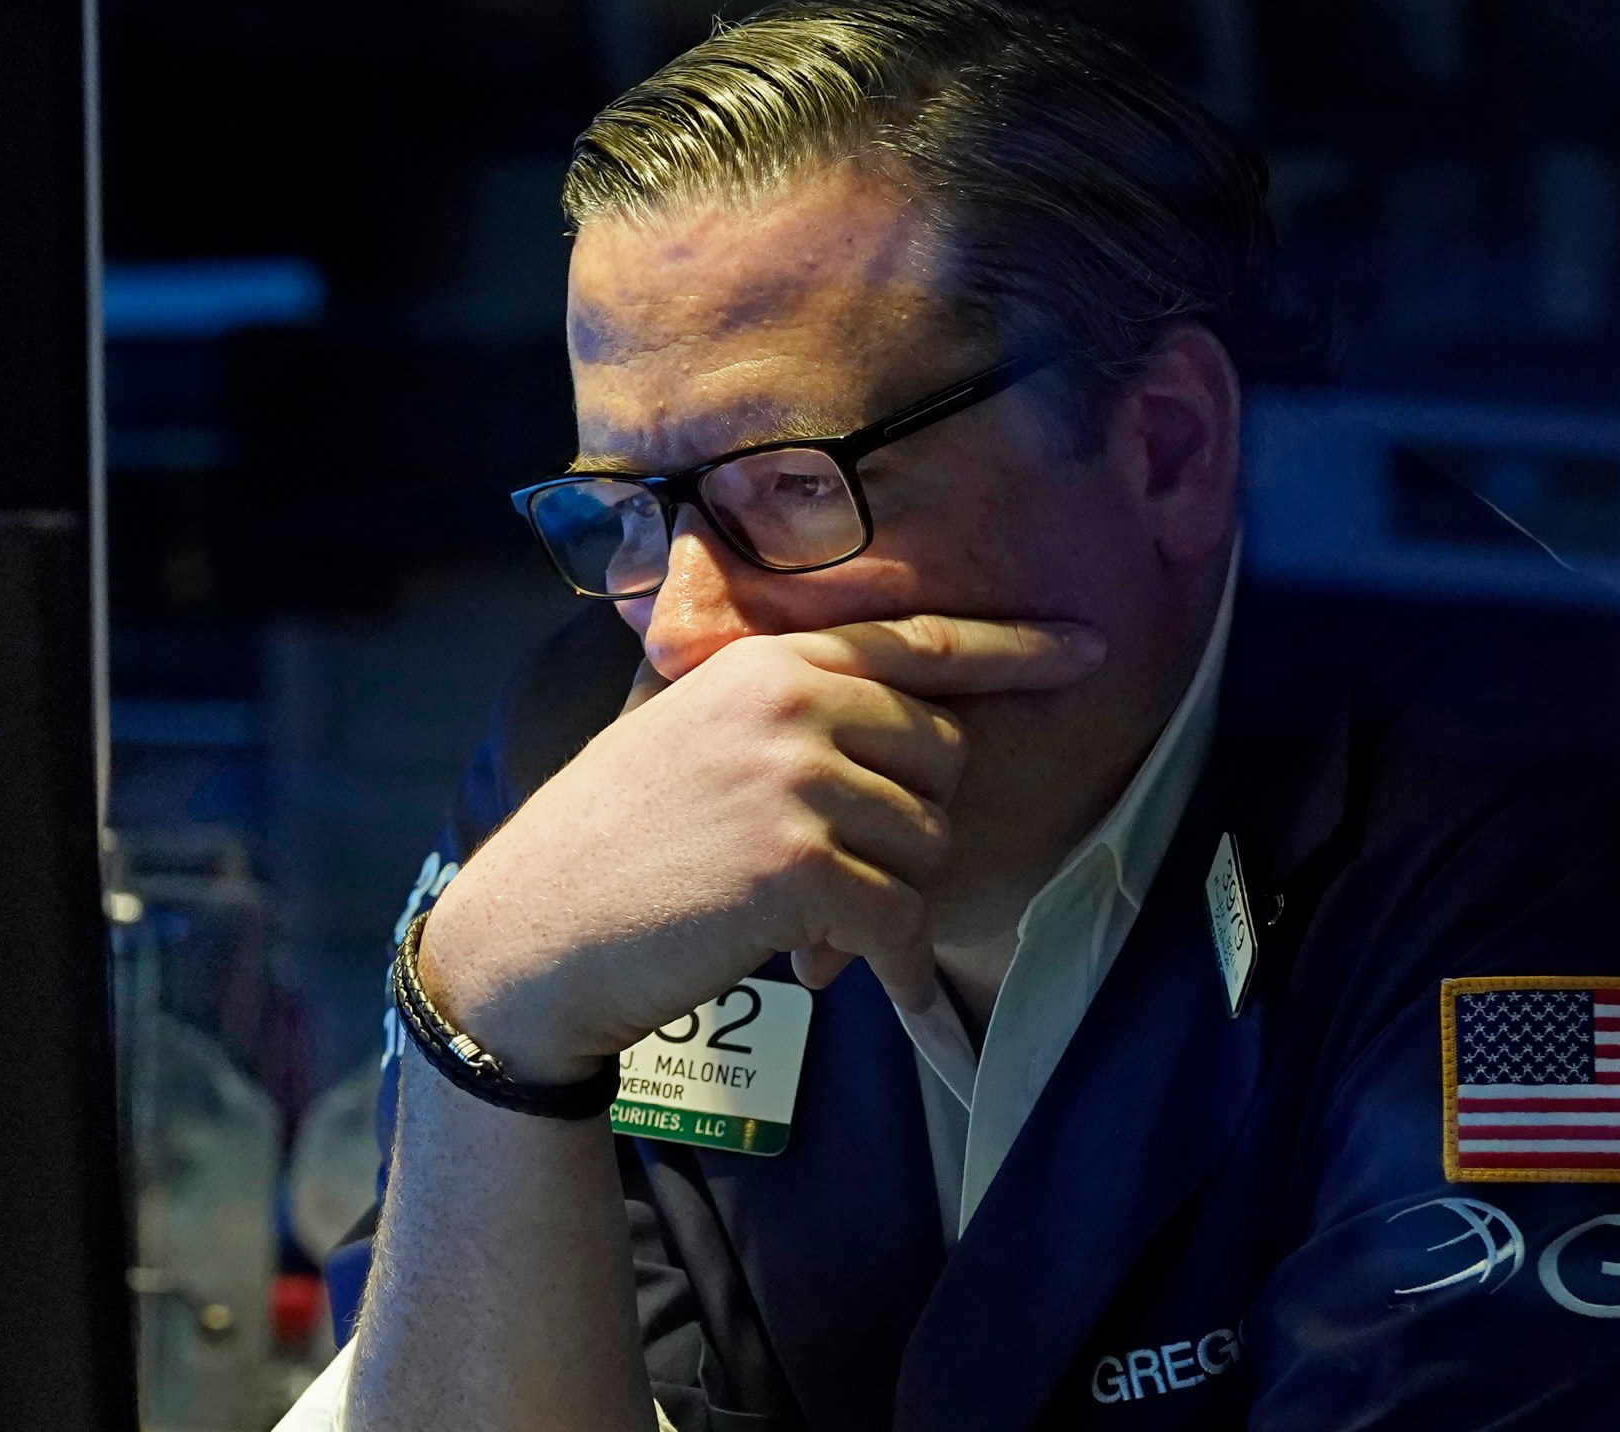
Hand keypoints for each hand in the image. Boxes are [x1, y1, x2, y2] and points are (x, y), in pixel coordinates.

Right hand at [416, 614, 1105, 1082]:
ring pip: (926, 842)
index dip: (1011, 648)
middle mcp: (790, 703)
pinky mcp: (801, 866)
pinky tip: (831, 975)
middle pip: (941, 755)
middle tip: (830, 875)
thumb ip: (779, 712)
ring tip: (803, 919)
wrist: (533, 932)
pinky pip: (898, 916)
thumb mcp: (686, 735)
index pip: (915, 644)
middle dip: (908, 823)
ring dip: (886, 896)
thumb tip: (894, 726)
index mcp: (767, 662)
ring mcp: (797, 780)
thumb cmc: (607, 845)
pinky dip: (881, 959)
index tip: (1085, 650)